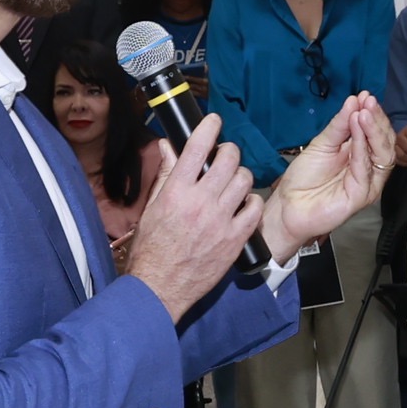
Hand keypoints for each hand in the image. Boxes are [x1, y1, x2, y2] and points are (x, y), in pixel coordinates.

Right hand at [128, 110, 267, 313]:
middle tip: (224, 156)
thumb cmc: (151, 250)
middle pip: (228, 159)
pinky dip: (252, 202)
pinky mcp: (235, 239)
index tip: (214, 120)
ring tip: (233, 182)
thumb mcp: (152, 208)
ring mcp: (221, 220)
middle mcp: (200, 202)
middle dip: (228, 151)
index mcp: (176, 192)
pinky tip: (243, 205)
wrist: (159, 287)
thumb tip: (168, 147)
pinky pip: (255, 208)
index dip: (209, 127)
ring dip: (241, 175)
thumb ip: (166, 175)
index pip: (197, 147)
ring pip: (245, 179)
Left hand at [261, 95, 388, 261]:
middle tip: (368, 102)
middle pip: (384, 142)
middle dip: (377, 120)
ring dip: (373, 130)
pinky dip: (362, 146)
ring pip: (382, 154)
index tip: (366, 96)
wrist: (288, 205)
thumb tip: (354, 101)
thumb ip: (339, 126)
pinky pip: (366, 168)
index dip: (373, 115)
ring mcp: (367, 182)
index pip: (375, 133)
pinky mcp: (361, 195)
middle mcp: (368, 168)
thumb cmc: (304, 178)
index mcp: (360, 155)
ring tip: (363, 113)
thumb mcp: (321, 144)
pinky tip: (357, 128)